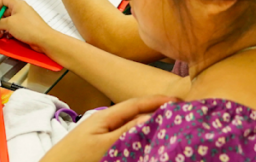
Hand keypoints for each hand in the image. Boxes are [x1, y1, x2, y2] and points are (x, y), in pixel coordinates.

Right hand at [0, 0, 58, 54]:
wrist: (44, 39)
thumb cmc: (30, 28)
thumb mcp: (10, 24)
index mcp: (17, 4)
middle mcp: (20, 9)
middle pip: (4, 11)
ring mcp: (22, 18)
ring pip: (7, 20)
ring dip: (1, 27)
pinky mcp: (24, 27)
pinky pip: (12, 27)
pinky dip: (7, 31)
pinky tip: (6, 36)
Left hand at [41, 96, 177, 161]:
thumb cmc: (75, 158)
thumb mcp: (103, 145)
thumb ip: (127, 131)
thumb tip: (152, 117)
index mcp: (105, 116)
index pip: (136, 104)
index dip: (157, 101)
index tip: (179, 100)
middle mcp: (106, 122)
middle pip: (135, 113)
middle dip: (156, 112)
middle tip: (180, 114)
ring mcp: (104, 135)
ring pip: (131, 127)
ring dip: (149, 126)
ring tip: (169, 127)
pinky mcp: (103, 148)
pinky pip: (126, 140)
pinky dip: (139, 139)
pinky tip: (148, 143)